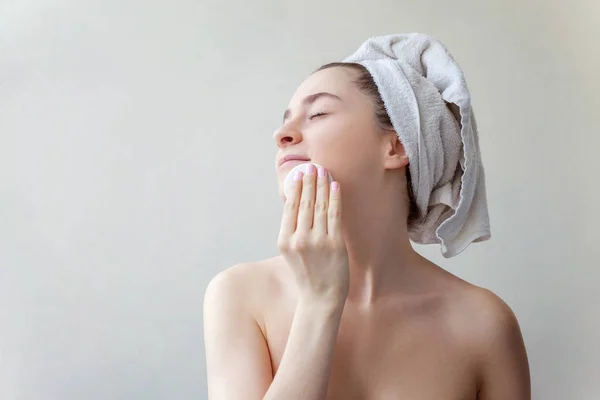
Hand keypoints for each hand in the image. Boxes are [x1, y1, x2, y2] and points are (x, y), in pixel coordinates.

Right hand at [277, 164, 348, 304]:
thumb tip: (296, 202)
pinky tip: (335, 186)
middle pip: (304, 202)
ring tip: (324, 171)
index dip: (296, 187)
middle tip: (312, 166)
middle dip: (309, 181)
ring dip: (322, 185)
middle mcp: (299, 239)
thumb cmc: (307, 274)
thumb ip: (292, 229)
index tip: (300, 173)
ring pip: (319, 206)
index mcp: (285, 240)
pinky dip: (334, 198)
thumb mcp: (290, 251)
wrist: (320, 298)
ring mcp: (318, 241)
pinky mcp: (335, 244)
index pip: (290, 206)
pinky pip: (334, 215)